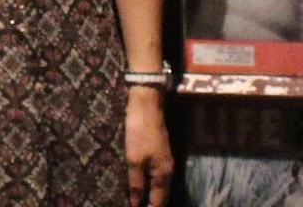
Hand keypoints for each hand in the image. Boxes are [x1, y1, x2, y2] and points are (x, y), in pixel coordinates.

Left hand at [125, 86, 172, 206]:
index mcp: (163, 174)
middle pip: (161, 194)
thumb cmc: (139, 133)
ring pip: (159, 184)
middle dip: (151, 203)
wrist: (147, 105)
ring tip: (138, 200)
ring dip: (150, 194)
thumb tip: (136, 203)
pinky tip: (141, 184)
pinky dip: (149, 182)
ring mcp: (165, 160)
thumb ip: (136, 183)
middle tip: (135, 206)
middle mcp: (168, 170)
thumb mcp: (134, 159)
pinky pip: (156, 174)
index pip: (159, 201)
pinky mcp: (160, 152)